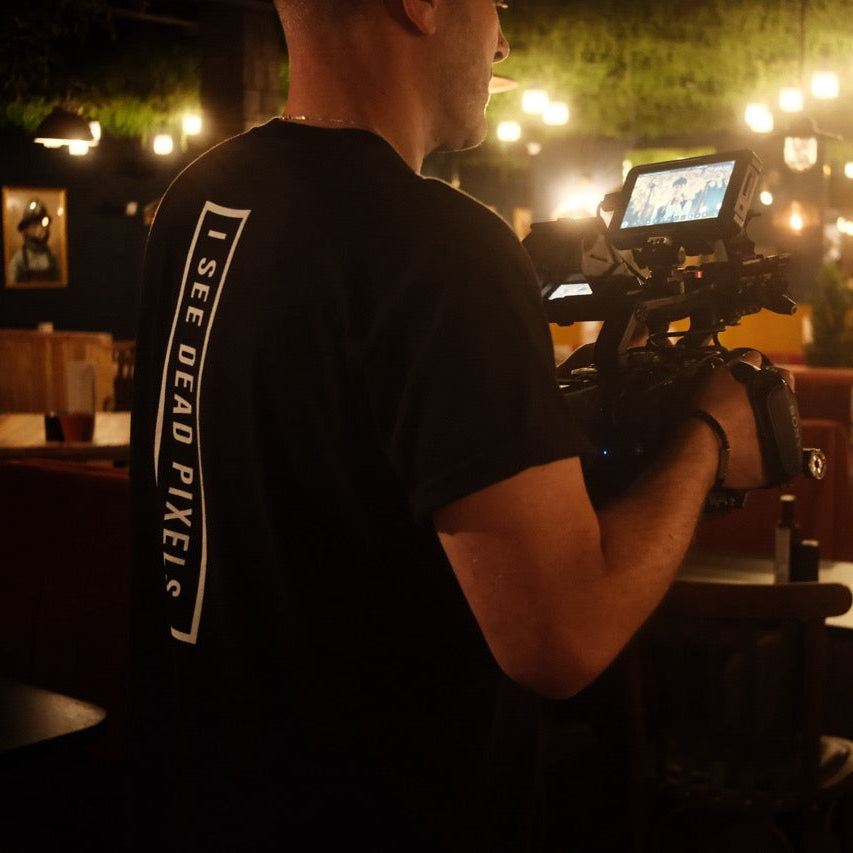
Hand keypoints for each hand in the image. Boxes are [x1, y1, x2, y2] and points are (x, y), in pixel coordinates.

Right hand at [693, 350, 780, 489]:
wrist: (699, 451)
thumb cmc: (708, 414)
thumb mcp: (722, 377)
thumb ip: (744, 362)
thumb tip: (754, 357)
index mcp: (778, 396)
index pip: (784, 376)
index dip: (767, 376)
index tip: (753, 381)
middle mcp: (785, 422)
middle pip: (782, 405)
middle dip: (766, 404)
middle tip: (740, 407)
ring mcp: (779, 448)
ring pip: (774, 432)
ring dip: (761, 428)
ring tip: (735, 430)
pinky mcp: (768, 471)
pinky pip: (764, 459)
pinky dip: (753, 454)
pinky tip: (736, 449)